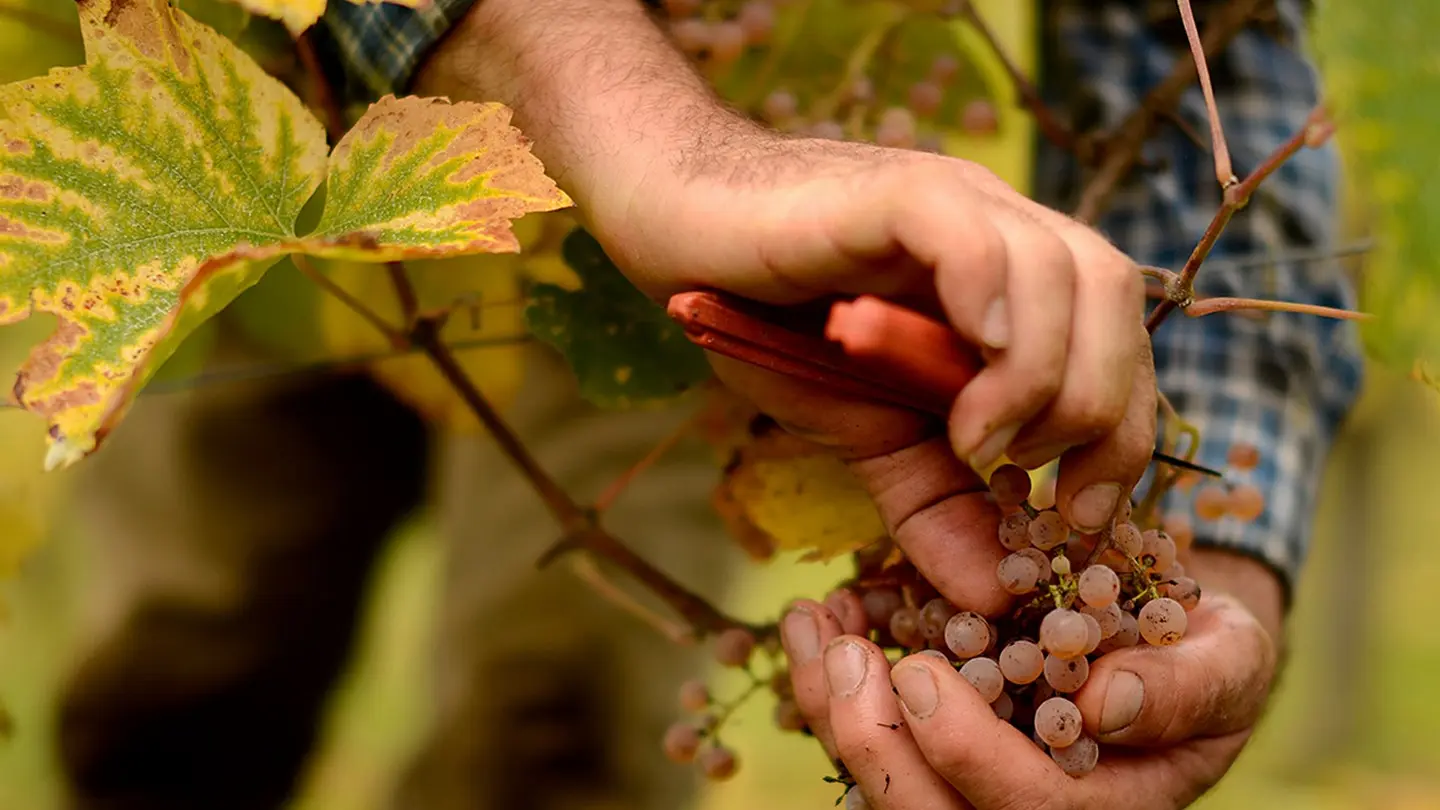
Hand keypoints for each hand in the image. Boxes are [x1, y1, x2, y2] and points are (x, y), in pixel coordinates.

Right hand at [419, 0, 1152, 614]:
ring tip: (975, 440)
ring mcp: (956, 202)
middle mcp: (1003, 228)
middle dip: (1101, 408)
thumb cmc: (769, 318)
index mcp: (1013, 281)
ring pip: (1069, 268)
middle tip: (1031, 481)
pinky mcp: (894, 193)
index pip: (1119, 343)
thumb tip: (992, 599)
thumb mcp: (867, 434)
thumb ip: (933, 503)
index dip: (1124, 432)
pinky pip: (977, 237)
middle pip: (1116, 298)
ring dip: (1045, 376)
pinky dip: (996, 301)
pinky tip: (971, 359)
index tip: (1075, 514)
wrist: (674, 232)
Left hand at [778, 549, 1280, 808]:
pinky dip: (824, 683)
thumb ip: (1185, 685)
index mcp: (1103, 809)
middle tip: (844, 656)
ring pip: (881, 784)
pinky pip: (863, 734)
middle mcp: (1024, 808)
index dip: (965, 756)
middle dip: (873, 746)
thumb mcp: (1227, 658)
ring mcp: (970, 782)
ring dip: (828, 710)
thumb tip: (1107, 703)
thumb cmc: (1205, 653)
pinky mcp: (928, 746)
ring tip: (812, 625)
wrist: (1165, 638)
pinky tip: (813, 620)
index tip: (921, 674)